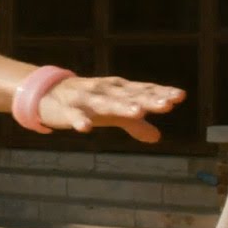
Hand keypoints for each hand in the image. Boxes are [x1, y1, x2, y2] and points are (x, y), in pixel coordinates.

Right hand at [38, 76, 185, 141]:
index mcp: (119, 90)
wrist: (48, 94)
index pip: (143, 90)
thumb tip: (157, 137)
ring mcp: (87, 98)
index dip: (161, 93)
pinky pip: (74, 115)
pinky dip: (79, 120)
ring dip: (122, 106)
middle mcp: (106, 90)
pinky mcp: (68, 109)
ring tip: (138, 112)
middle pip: (130, 95)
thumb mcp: (113, 114)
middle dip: (148, 99)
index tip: (179, 96)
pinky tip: (85, 128)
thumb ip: (134, 124)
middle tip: (167, 104)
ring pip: (106, 103)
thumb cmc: (87, 103)